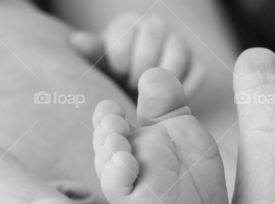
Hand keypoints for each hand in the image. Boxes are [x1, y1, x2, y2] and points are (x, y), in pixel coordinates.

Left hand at [70, 12, 202, 95]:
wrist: (139, 106)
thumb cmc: (115, 86)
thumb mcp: (100, 71)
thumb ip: (92, 56)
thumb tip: (78, 41)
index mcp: (129, 25)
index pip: (128, 29)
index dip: (121, 57)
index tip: (118, 75)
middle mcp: (156, 28)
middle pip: (155, 32)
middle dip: (141, 65)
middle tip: (132, 86)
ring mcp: (179, 46)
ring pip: (178, 52)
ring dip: (163, 78)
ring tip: (149, 96)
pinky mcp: (196, 66)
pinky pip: (197, 73)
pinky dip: (183, 90)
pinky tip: (167, 103)